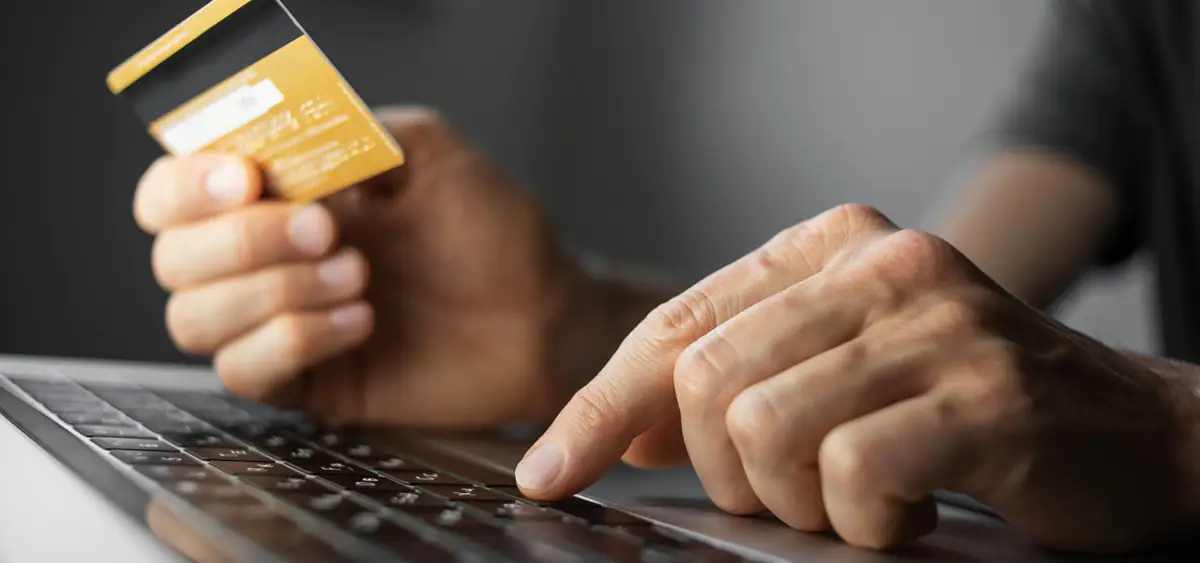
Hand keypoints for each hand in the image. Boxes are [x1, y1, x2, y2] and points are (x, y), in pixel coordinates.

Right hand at [134, 107, 588, 426]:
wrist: (541, 312)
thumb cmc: (491, 231)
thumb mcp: (427, 153)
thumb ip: (348, 134)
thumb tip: (272, 142)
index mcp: (281, 196)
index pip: (175, 191)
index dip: (188, 186)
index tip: (247, 180)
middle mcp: (265, 260)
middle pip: (173, 257)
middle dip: (243, 240)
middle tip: (327, 232)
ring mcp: (278, 324)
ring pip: (193, 319)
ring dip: (270, 293)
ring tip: (358, 278)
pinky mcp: (305, 382)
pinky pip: (243, 373)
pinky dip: (294, 341)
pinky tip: (360, 323)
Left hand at [518, 204, 1195, 551]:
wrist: (1127, 431)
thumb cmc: (962, 406)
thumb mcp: (838, 368)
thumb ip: (738, 377)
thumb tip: (623, 427)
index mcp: (829, 244)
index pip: (676, 322)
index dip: (601, 404)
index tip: (551, 471)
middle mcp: (879, 263)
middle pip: (705, 380)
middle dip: (722, 470)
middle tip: (788, 497)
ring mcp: (936, 323)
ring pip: (764, 429)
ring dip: (796, 502)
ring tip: (855, 503)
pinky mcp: (985, 397)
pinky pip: (854, 475)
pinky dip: (863, 524)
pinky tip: (905, 518)